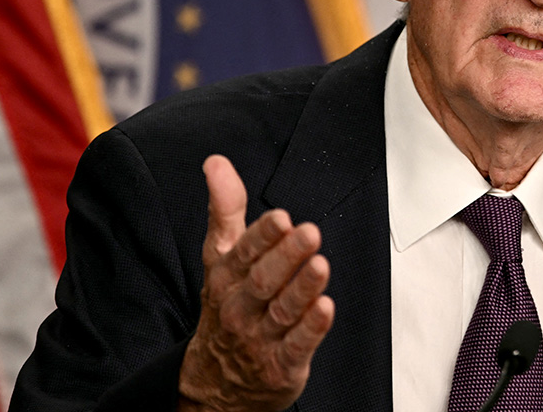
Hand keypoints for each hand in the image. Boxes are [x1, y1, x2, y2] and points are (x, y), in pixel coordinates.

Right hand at [177, 155, 334, 411]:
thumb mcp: (220, 257)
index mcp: (226, 277)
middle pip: (263, 280)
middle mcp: (240, 307)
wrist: (216, 379)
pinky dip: (311, 328)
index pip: (243, 253)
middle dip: (287, 256)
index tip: (280, 218)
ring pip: (283, 311)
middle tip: (309, 232)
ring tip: (320, 266)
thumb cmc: (227, 305)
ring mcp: (260, 338)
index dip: (262, 236)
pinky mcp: (281, 364)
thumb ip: (225, 209)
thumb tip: (216, 162)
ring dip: (303, 288)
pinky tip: (326, 309)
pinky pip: (297, 346)